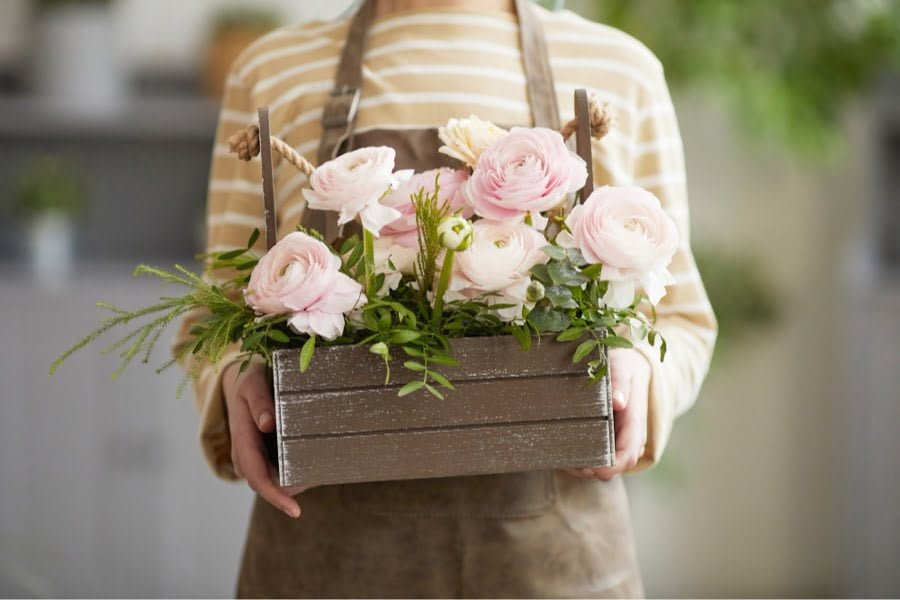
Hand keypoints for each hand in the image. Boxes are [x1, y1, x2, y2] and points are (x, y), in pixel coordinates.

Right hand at [222, 360, 306, 517]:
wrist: (237, 382)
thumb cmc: (247, 381)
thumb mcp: (252, 383)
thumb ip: (259, 401)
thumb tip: (268, 423)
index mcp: (242, 440)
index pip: (257, 477)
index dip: (276, 496)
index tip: (295, 510)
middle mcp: (245, 454)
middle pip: (266, 484)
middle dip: (290, 491)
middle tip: (318, 481)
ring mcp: (251, 456)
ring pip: (272, 479)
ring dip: (292, 482)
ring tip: (317, 472)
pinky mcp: (260, 454)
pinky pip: (275, 469)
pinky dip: (291, 471)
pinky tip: (309, 463)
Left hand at [564, 347, 650, 480]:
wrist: (628, 366)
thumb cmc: (624, 366)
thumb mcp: (622, 367)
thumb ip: (620, 382)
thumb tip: (618, 401)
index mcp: (635, 423)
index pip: (627, 455)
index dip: (610, 466)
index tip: (590, 467)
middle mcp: (629, 437)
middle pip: (615, 467)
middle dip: (593, 470)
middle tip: (569, 464)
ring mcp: (619, 440)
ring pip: (605, 466)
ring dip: (586, 468)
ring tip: (564, 460)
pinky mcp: (608, 439)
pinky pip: (597, 457)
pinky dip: (582, 460)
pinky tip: (565, 455)